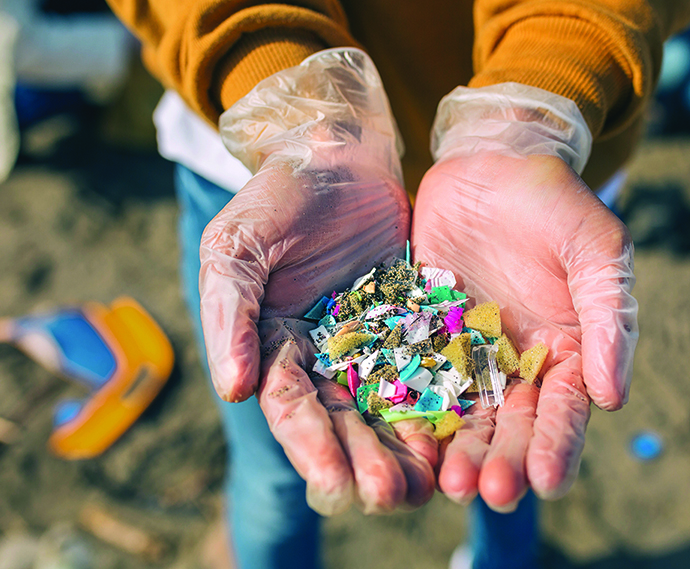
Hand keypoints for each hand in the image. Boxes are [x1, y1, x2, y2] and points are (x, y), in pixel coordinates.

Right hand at [199, 49, 435, 514]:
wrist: (338, 154)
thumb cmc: (277, 196)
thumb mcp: (236, 247)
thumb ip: (229, 316)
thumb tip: (233, 390)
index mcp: (274, 347)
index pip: (291, 409)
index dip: (311, 448)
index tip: (335, 484)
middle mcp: (324, 357)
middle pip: (344, 422)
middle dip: (365, 461)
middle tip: (391, 496)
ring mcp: (373, 343)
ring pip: (389, 407)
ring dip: (406, 449)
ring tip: (430, 485)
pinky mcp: (416, 324)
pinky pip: (430, 369)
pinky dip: (441, 403)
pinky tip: (460, 434)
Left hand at [413, 84, 637, 510]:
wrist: (488, 162)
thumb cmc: (552, 201)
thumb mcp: (594, 249)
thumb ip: (608, 318)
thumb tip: (614, 399)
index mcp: (567, 352)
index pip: (565, 411)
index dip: (558, 446)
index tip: (546, 480)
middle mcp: (516, 365)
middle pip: (511, 426)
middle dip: (502, 461)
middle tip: (487, 491)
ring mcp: (466, 354)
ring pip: (462, 415)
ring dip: (456, 451)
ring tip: (446, 482)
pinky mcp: (423, 335)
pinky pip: (415, 380)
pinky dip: (412, 413)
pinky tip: (402, 441)